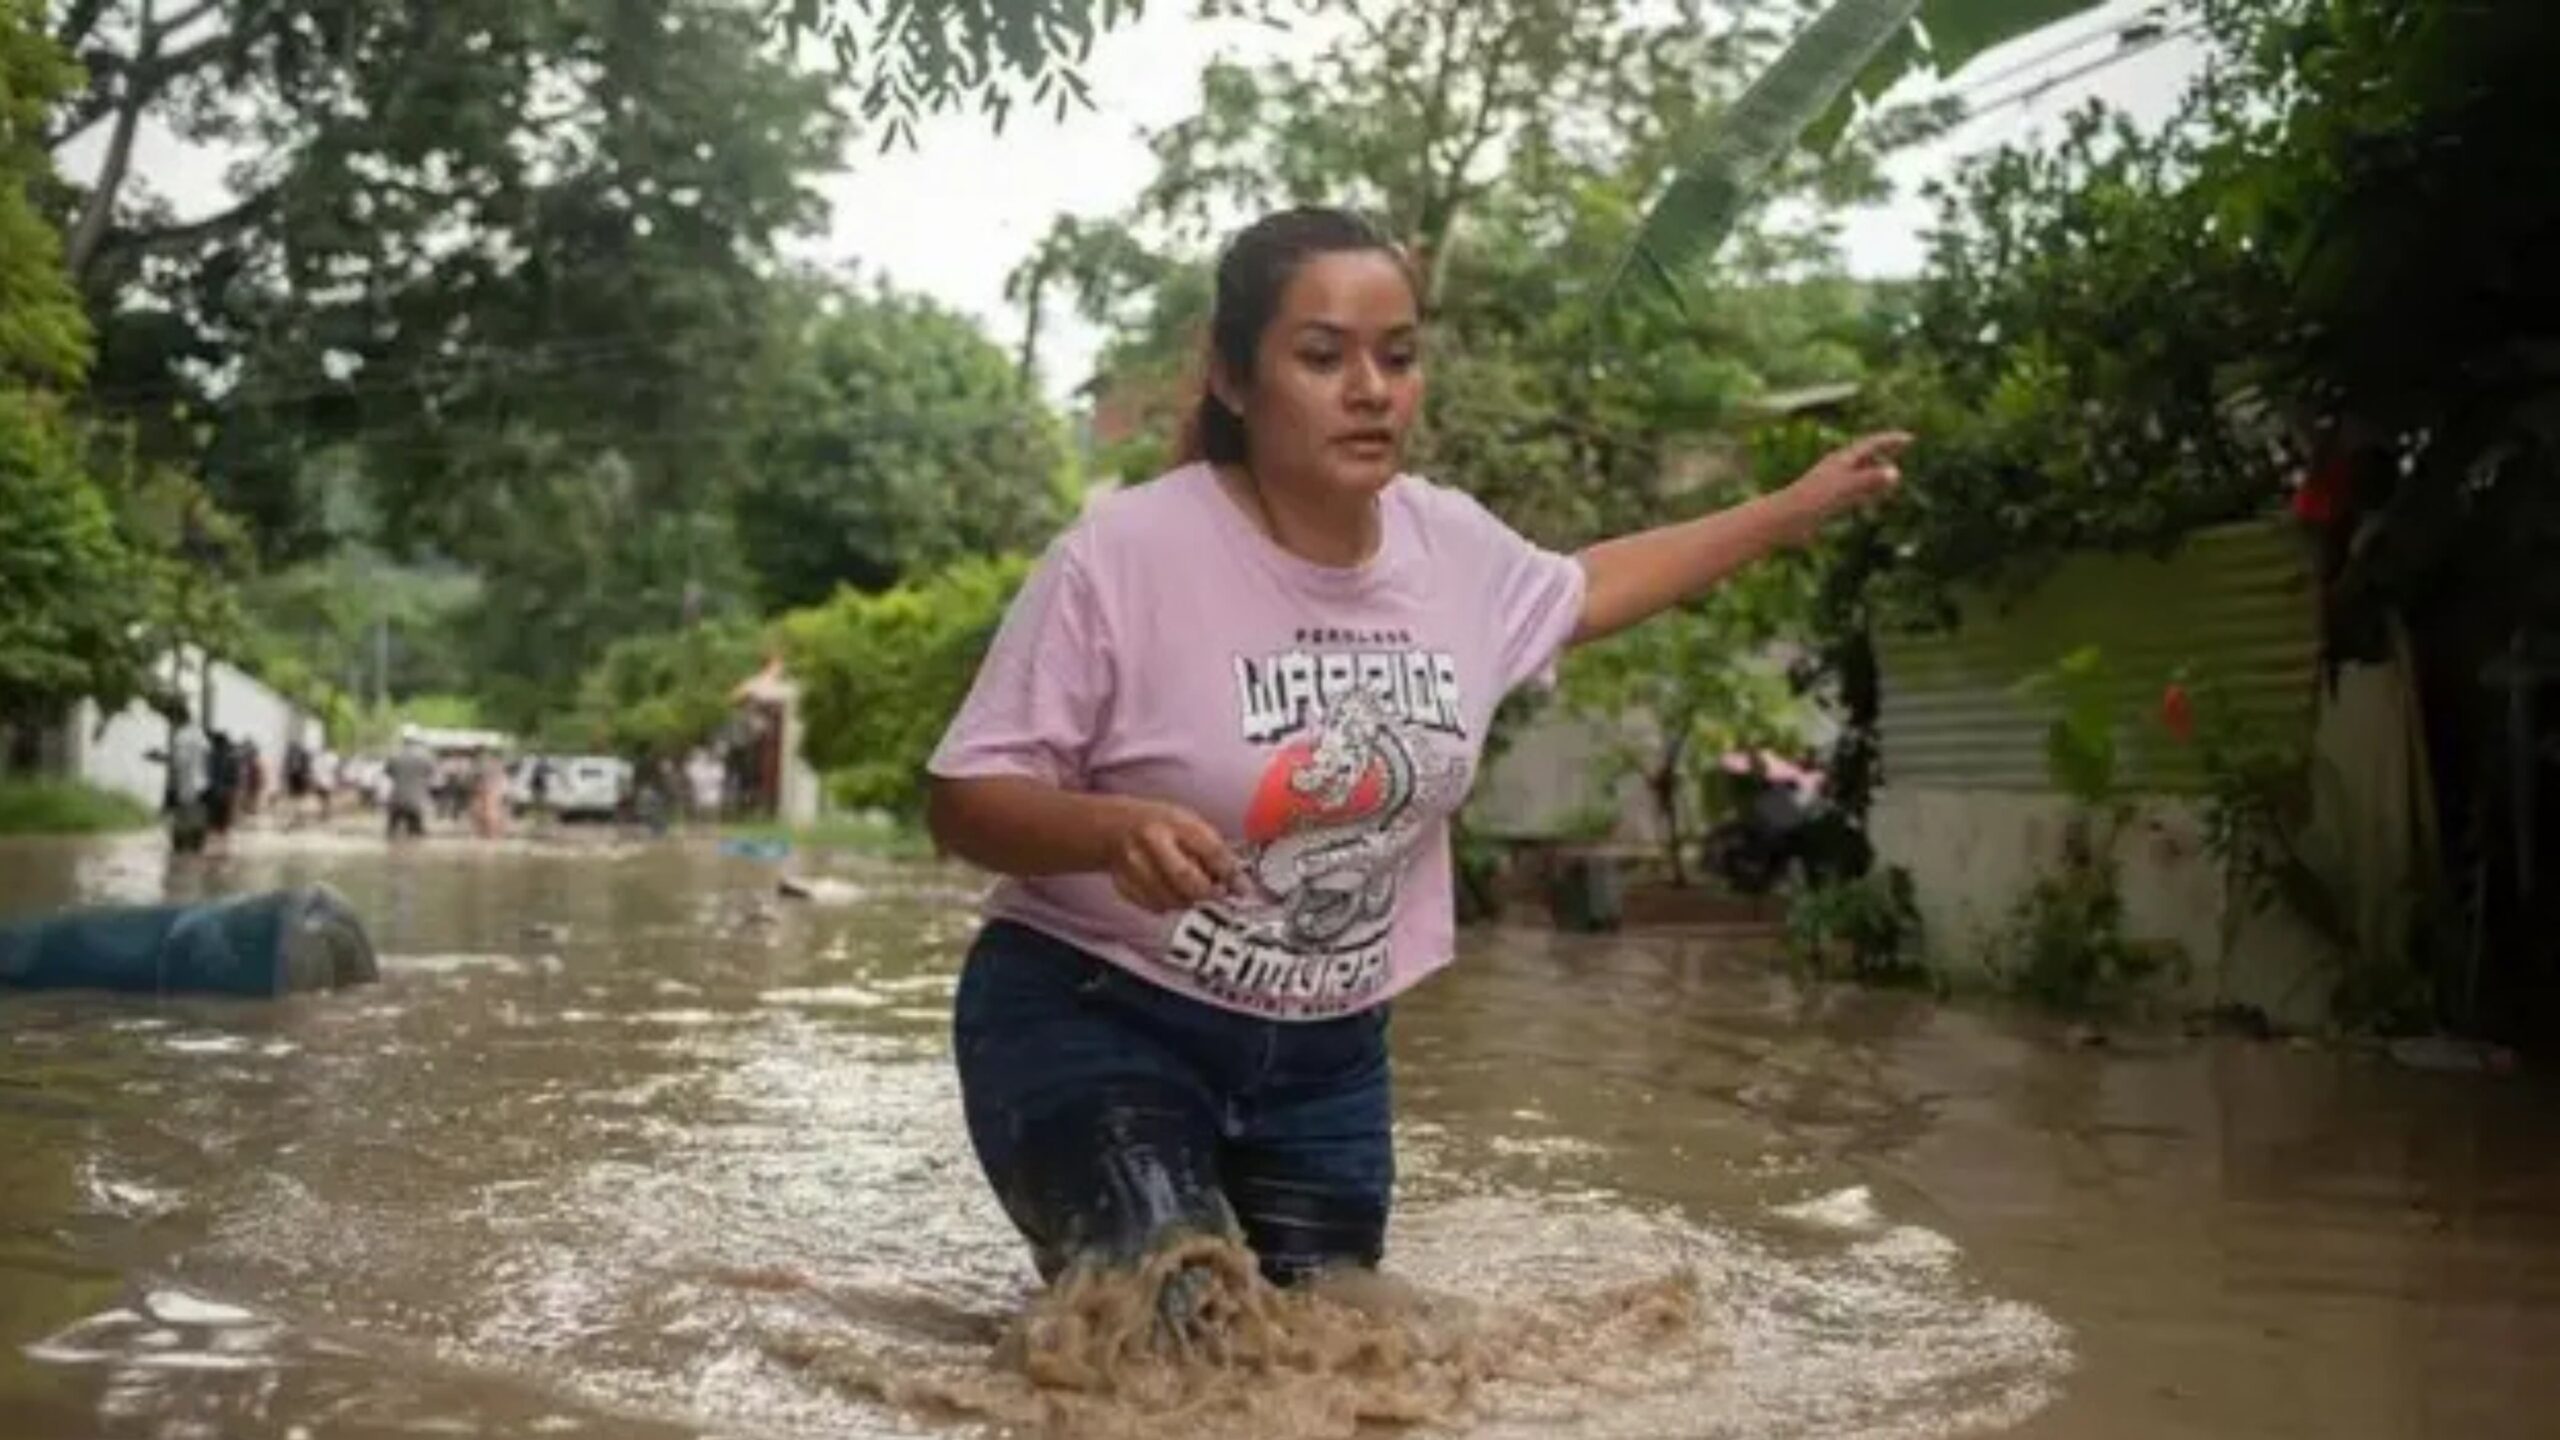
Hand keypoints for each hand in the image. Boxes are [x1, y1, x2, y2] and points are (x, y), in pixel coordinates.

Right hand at [1105, 799, 1239, 913]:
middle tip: (1218, 895)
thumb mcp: (1187, 821)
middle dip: (1208, 893)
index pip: (1209, 850)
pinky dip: (1169, 904)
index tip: (1243, 888)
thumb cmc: (1158, 824)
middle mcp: (1152, 841)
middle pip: (1186, 879)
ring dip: (1189, 901)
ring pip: (1171, 898)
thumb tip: (1235, 877)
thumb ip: (1210, 846)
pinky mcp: (1124, 884)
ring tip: (1193, 891)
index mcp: (1174, 822)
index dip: (1230, 873)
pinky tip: (1171, 892)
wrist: (1113, 827)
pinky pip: (1155, 905)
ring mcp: (1134, 864)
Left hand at [1780, 431, 1910, 534]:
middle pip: (1866, 455)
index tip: (1909, 438)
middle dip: (1886, 450)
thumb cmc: (1811, 501)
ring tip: (1894, 474)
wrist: (1785, 520)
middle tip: (1904, 446)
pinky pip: (1855, 491)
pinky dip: (1868, 490)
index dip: (1890, 441)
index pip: (1871, 444)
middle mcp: (1837, 468)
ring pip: (1861, 473)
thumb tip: (1895, 472)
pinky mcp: (1829, 500)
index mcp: (1841, 460)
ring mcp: (1833, 484)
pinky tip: (1874, 497)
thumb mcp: (1844, 488)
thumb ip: (1869, 480)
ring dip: (1878, 471)